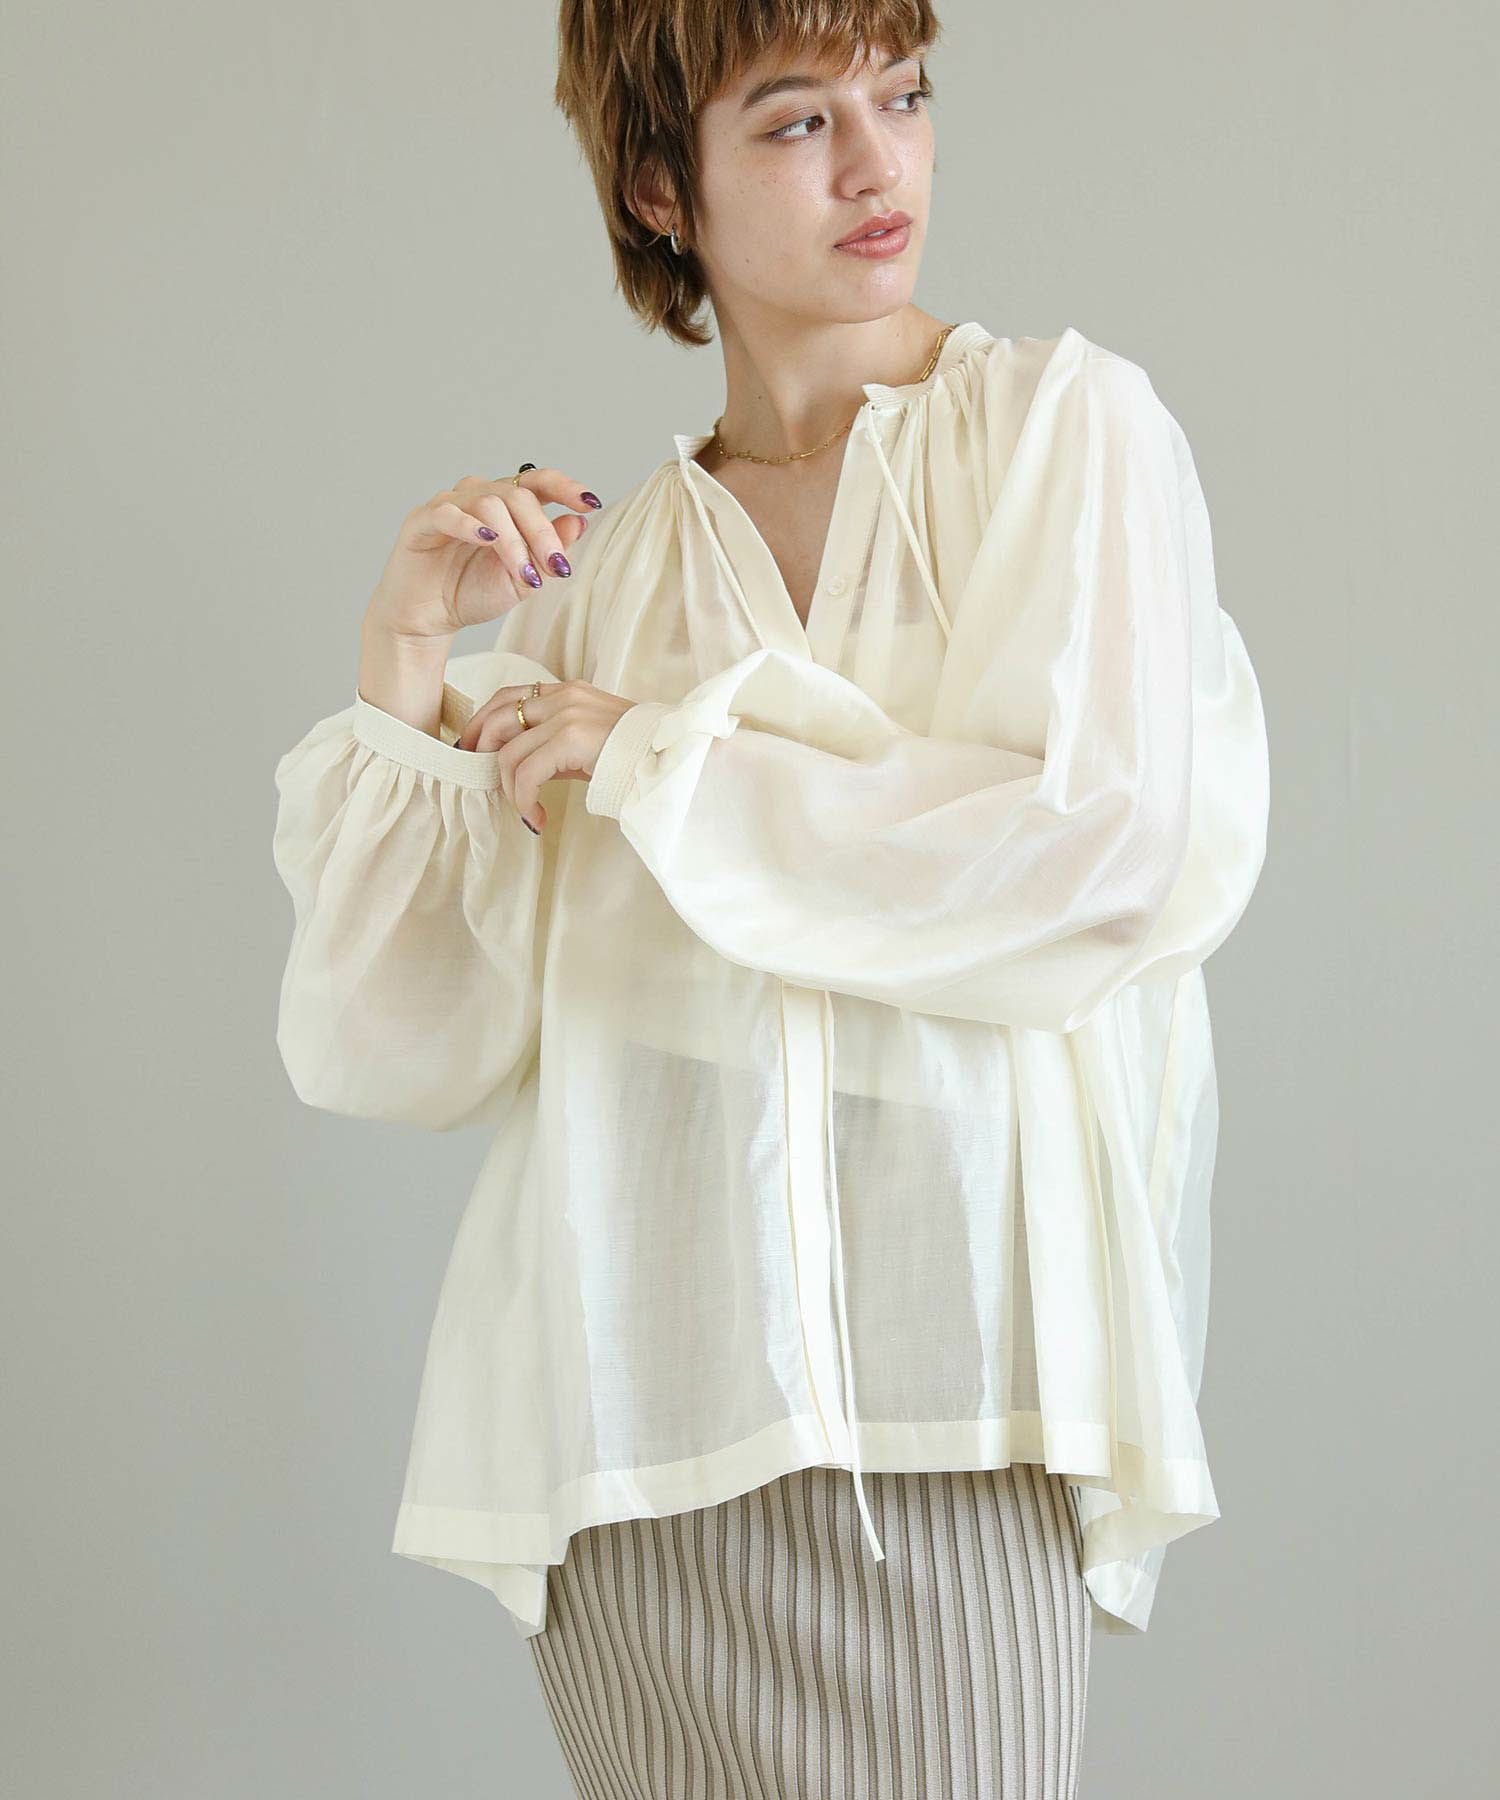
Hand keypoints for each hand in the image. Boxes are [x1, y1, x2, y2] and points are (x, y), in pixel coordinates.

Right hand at [367, 466, 602, 641]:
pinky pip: (448, 513)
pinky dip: (470, 525)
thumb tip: (578, 522)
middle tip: (557, 567)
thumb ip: (547, 553)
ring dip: (513, 541)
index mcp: (507, 506)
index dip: (566, 488)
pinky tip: (487, 539)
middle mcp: (478, 496)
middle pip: (518, 497)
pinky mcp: (422, 521)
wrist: (428, 620)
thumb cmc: (471, 593)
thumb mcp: (522, 580)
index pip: (539, 483)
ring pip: (489, 504)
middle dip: (543, 533)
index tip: (591, 503)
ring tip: (523, 574)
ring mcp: (449, 505)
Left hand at [456, 679, 635, 832]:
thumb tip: (515, 768)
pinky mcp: (572, 738)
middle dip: (480, 752)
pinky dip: (524, 800)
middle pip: (497, 717)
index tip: (473, 752)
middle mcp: (564, 696)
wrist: (674, 759)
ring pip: (508, 752)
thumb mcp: (589, 741)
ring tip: (527, 811)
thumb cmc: (636, 756)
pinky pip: (527, 773)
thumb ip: (553, 744)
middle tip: (481, 784)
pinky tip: (538, 818)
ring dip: (510, 790)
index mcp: (567, 691)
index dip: (482, 723)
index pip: (508, 696)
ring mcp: (567, 715)